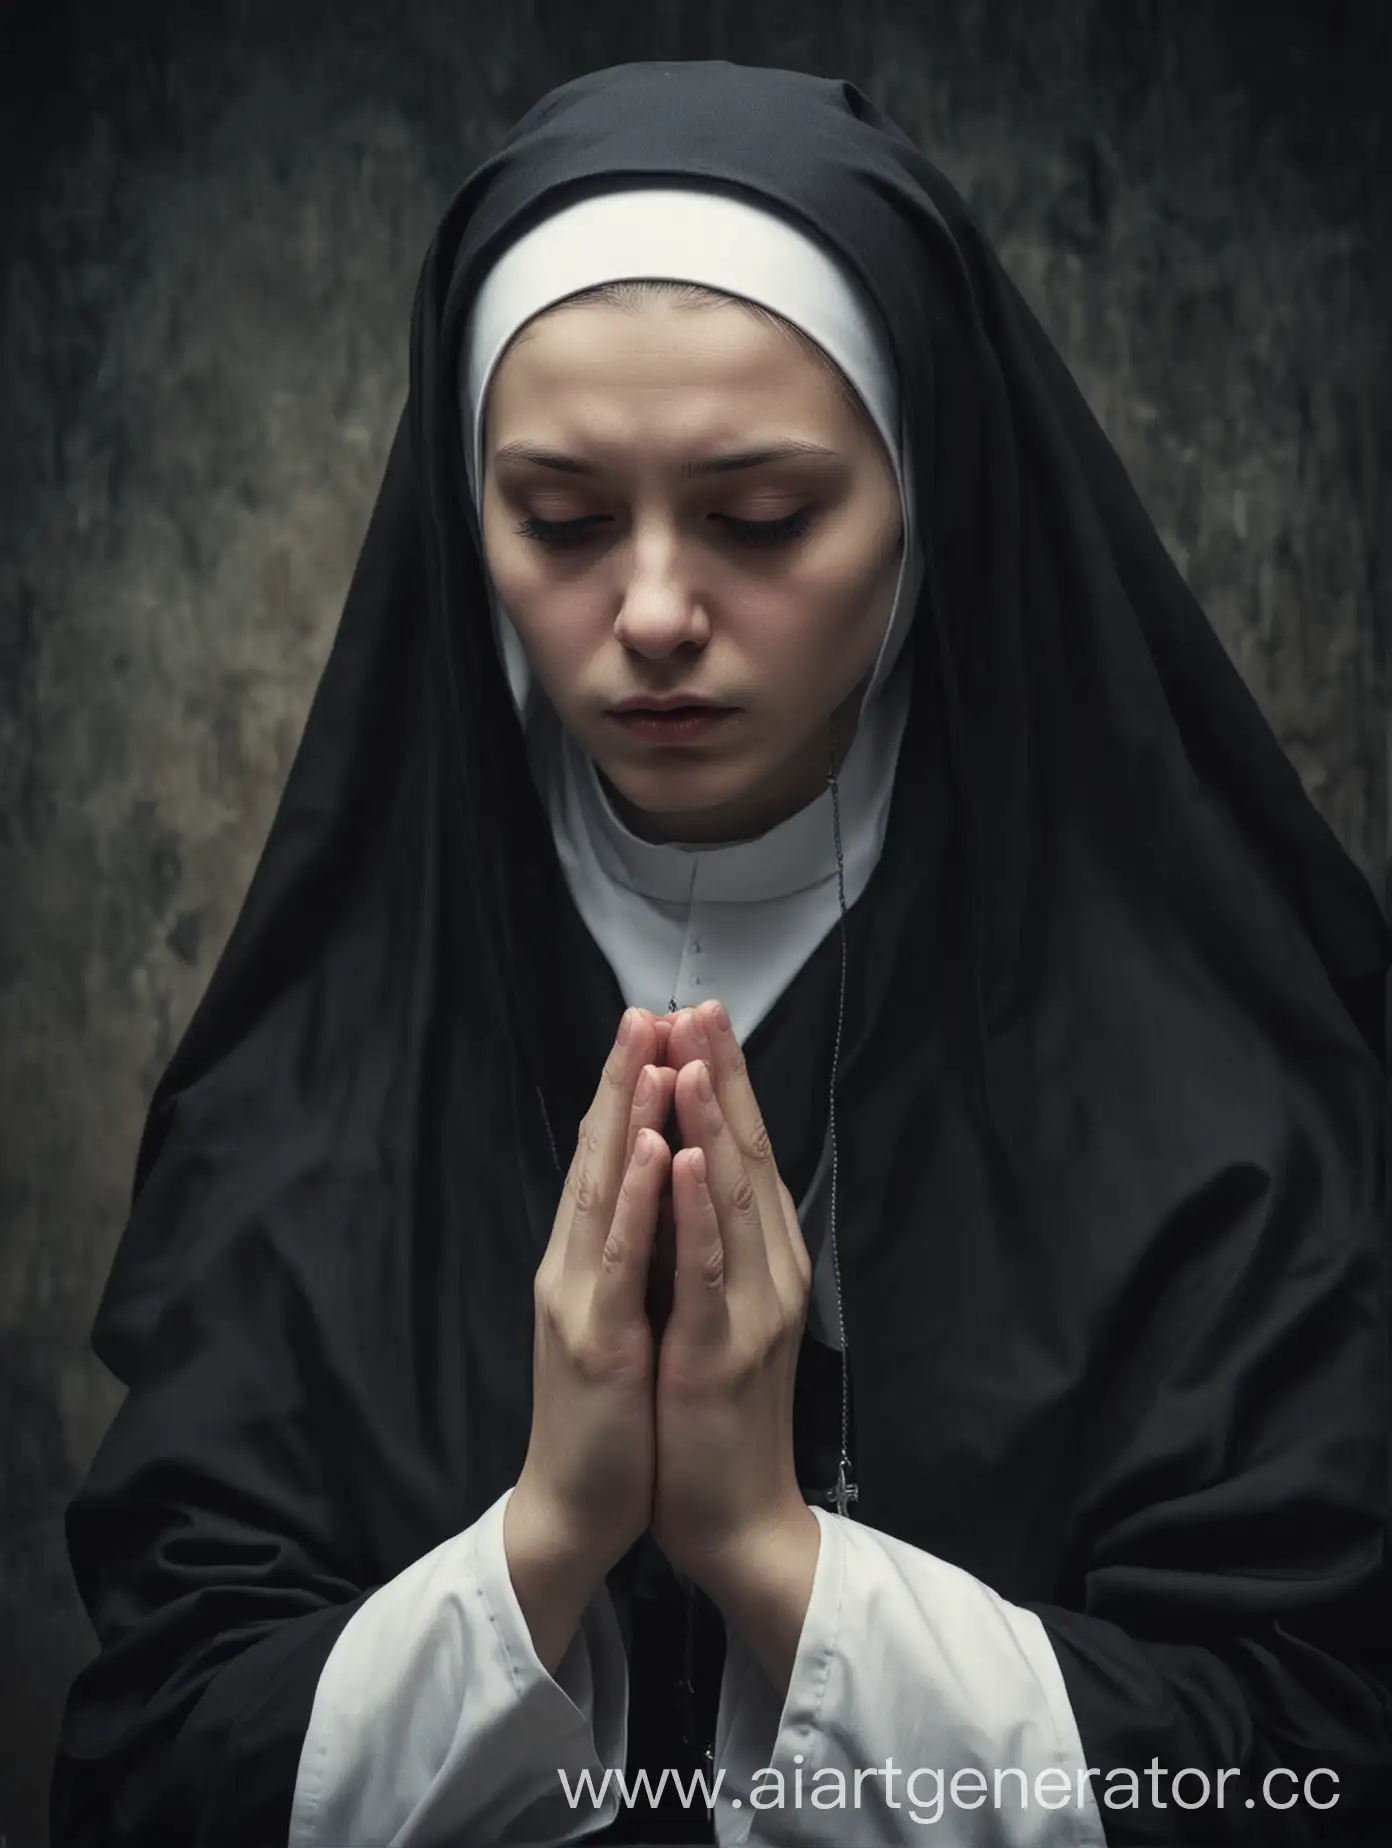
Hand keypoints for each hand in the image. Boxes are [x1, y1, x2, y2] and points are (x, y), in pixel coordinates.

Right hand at [508, 1007, 675, 1589]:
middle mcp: (575, 1264)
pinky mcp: (598, 1342)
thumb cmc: (611, 1414)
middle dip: (625, 1077)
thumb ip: (634, 1252)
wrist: (575, 1507)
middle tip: (647, 1006)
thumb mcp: (625, 1316)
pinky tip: (651, 1146)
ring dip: (628, 1113)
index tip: (657, 1025)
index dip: (629, 1089)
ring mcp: (581, 1298)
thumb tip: (663, 1186)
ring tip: (649, 1047)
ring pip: (606, 1189)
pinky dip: (638, 1197)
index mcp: (588, 1258)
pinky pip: (622, 1257)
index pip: (609, 1155)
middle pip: (600, 1154)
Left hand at [650, 1000, 812, 1581]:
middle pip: (745, 1154)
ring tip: (694, 1054)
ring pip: (732, 1197)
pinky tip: (688, 1158)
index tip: (697, 1018)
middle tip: (700, 1004)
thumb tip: (701, 1173)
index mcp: (764, 1258)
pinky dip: (699, 1209)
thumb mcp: (720, 1311)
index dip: (723, 1082)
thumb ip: (718, 1244)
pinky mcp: (722, 1351)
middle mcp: (769, 1270)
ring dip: (712, 1122)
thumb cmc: (716, 1415)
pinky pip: (709, 1268)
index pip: (744, 1150)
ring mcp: (751, 1308)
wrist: (737, 1519)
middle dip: (720, 1076)